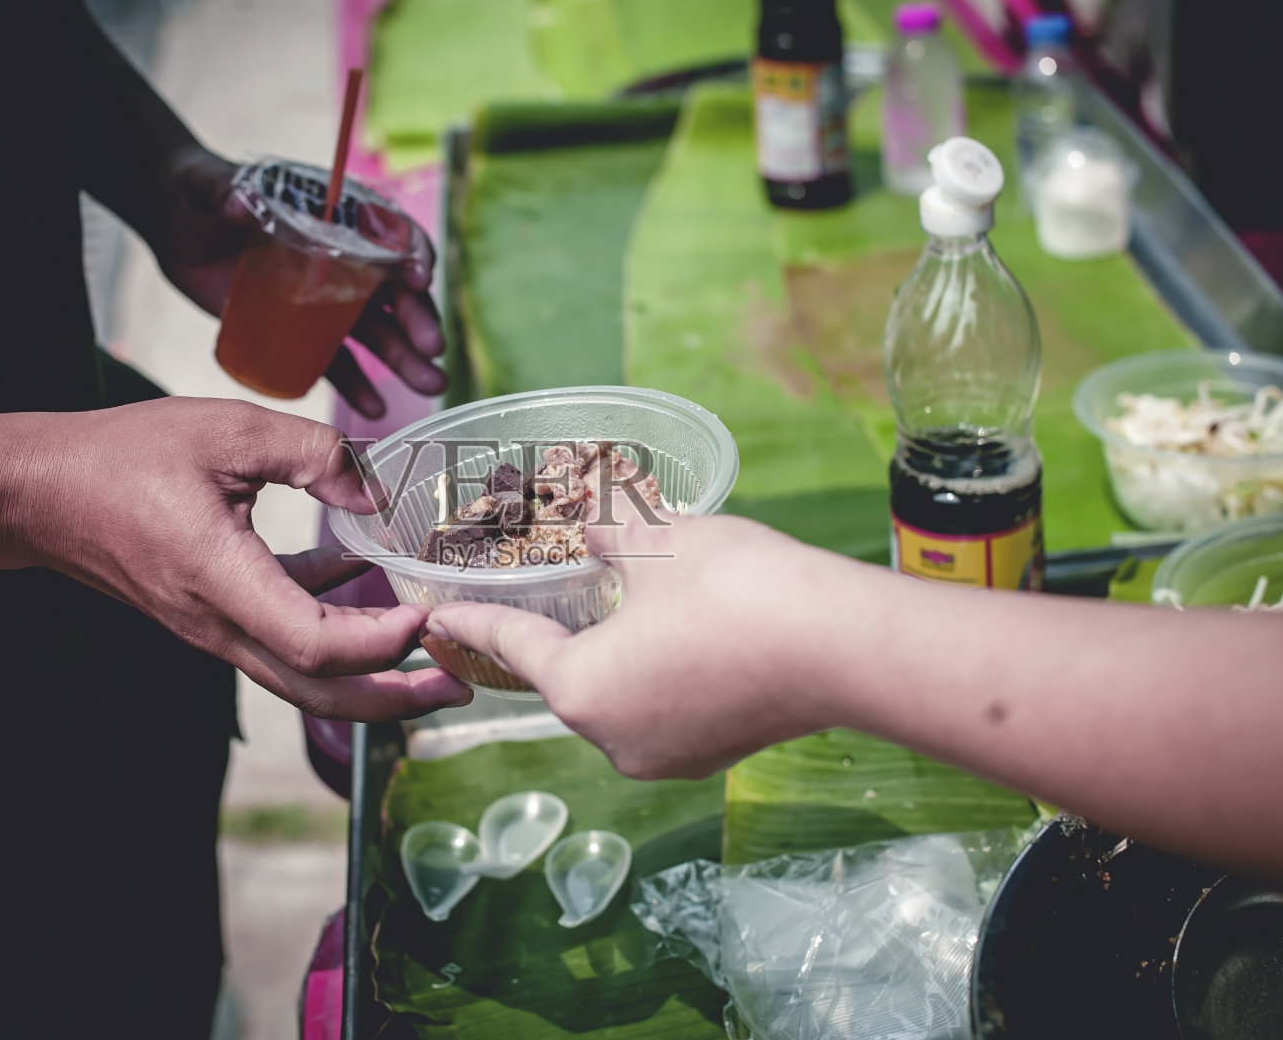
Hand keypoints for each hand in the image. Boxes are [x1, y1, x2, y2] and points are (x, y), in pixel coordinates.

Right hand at [10, 396, 470, 720]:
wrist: (34, 494)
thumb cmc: (121, 457)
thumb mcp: (227, 430)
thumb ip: (313, 454)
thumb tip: (377, 489)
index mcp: (223, 581)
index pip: (317, 647)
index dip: (382, 642)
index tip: (426, 611)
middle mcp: (219, 625)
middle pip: (320, 694)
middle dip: (396, 697)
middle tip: (459, 684)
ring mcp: (212, 629)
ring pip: (302, 679)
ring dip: (370, 675)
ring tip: (430, 655)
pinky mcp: (209, 616)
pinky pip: (278, 643)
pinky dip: (328, 630)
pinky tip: (355, 584)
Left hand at [149, 146, 446, 418]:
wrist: (175, 223)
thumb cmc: (201, 193)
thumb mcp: (211, 187)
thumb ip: (226, 192)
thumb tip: (239, 201)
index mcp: (333, 216)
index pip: (387, 231)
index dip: (410, 252)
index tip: (419, 278)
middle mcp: (342, 259)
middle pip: (392, 291)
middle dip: (417, 319)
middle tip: (432, 349)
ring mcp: (325, 299)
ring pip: (376, 332)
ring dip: (405, 359)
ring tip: (430, 384)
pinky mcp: (301, 330)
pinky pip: (336, 362)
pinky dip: (358, 385)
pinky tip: (375, 408)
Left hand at [426, 499, 832, 777]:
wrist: (841, 644)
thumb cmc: (735, 588)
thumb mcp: (657, 540)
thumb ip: (607, 532)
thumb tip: (590, 526)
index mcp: (581, 691)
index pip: (511, 646)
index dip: (474, 622)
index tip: (441, 617)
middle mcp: (612, 739)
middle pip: (567, 676)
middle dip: (560, 633)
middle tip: (552, 593)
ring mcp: (667, 756)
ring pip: (618, 696)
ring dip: (616, 654)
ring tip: (627, 608)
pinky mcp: (714, 755)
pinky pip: (663, 710)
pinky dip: (659, 675)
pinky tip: (680, 637)